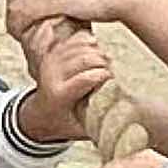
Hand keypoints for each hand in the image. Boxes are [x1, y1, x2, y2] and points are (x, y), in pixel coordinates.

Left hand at [6, 0, 144, 44]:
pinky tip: (33, 38)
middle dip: (14, 17)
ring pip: (13, 8)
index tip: (25, 22)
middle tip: (23, 33)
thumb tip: (54, 14)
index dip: (17, 7)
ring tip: (28, 38)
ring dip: (16, 25)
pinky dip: (23, 28)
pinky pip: (23, 15)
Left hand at [16, 19, 107, 145]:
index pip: (87, 78)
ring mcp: (51, 60)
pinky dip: (90, 41)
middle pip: (86, 59)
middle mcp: (52, 74)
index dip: (105, 76)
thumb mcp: (82, 128)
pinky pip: (76, 39)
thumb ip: (101, 123)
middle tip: (111, 73)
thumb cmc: (64, 122)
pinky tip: (96, 50)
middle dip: (104, 63)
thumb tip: (127, 117)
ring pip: (82, 46)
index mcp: (58, 94)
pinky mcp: (54, 52)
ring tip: (105, 64)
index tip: (113, 81)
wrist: (41, 113)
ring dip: (99, 52)